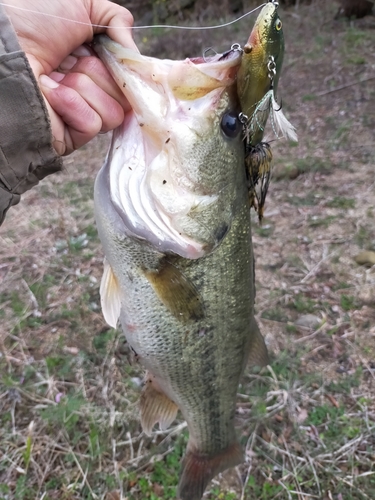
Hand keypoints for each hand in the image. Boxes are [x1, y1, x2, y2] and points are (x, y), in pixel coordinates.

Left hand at [4, 0, 136, 153]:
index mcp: (94, 62)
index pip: (129, 79)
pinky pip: (92, 125)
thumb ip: (117, 22)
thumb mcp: (83, 4)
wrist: (1, 42)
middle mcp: (89, 90)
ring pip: (114, 114)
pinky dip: (72, 105)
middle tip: (74, 61)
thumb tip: (135, 57)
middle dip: (102, 74)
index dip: (126, 70)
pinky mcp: (69, 135)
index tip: (117, 59)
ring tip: (57, 75)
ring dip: (86, 88)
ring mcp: (79, 114)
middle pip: (125, 98)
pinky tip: (50, 92)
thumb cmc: (32, 18)